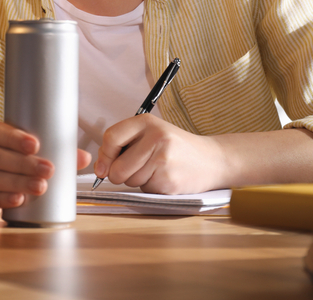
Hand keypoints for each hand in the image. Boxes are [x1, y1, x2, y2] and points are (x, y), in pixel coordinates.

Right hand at [0, 122, 91, 218]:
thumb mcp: (17, 152)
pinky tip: (18, 200)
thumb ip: (51, 152)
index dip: (15, 138)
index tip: (36, 144)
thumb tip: (84, 157)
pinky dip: (2, 199)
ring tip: (39, 187)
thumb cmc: (0, 163)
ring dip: (17, 183)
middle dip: (24, 164)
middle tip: (48, 170)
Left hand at [93, 116, 223, 193]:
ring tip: (156, 169)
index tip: (104, 166)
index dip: (104, 156)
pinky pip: (144, 190)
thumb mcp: (151, 134)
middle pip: (117, 167)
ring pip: (129, 181)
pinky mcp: (168, 179)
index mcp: (146, 122)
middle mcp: (155, 137)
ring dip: (138, 181)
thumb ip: (124, 145)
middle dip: (120, 174)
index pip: (111, 138)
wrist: (211, 160)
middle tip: (137, 168)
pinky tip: (165, 177)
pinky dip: (151, 187)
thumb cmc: (177, 148)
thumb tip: (100, 169)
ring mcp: (162, 159)